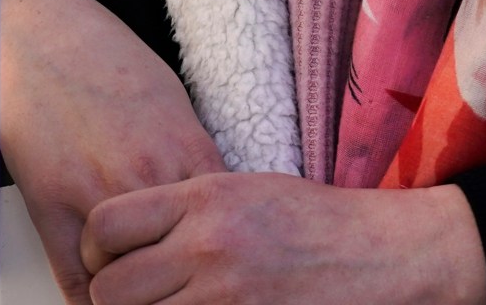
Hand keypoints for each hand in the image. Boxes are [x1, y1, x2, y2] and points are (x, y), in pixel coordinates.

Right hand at [1, 0, 228, 301]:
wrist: (41, 32)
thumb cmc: (105, 61)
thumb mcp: (174, 105)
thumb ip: (194, 163)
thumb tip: (216, 208)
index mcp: (190, 153)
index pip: (224, 238)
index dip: (223, 265)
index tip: (221, 277)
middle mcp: (151, 179)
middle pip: (183, 268)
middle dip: (184, 285)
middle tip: (183, 291)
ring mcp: (100, 196)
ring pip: (132, 283)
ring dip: (136, 293)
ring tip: (139, 292)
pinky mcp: (52, 207)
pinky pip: (77, 281)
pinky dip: (91, 297)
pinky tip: (101, 298)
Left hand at [79, 173, 485, 304]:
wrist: (390, 257)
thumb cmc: (320, 223)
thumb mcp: (245, 191)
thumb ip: (183, 212)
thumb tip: (126, 239)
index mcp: (204, 198)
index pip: (105, 225)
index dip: (95, 250)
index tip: (107, 261)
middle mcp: (208, 247)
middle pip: (111, 289)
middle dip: (117, 299)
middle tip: (139, 298)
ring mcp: (227, 298)